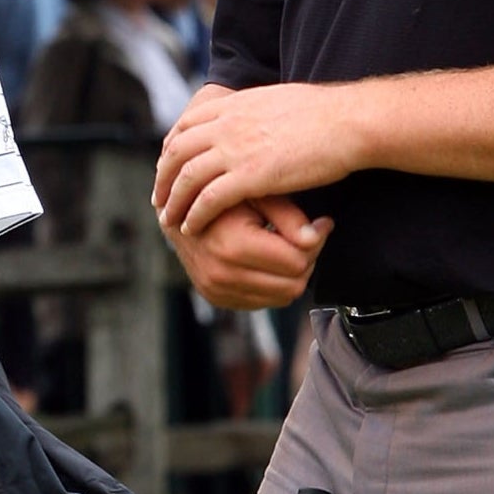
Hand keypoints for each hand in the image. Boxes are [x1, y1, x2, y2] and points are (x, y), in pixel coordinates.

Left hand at [154, 83, 359, 236]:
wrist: (346, 121)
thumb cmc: (323, 114)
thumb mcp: (275, 101)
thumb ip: (253, 111)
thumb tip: (251, 117)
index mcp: (233, 105)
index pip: (186, 125)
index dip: (172, 147)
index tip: (168, 166)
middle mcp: (227, 124)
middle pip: (178, 151)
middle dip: (164, 176)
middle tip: (159, 196)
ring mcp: (235, 149)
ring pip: (187, 177)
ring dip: (173, 200)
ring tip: (167, 218)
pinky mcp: (250, 175)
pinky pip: (209, 199)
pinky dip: (195, 214)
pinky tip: (192, 227)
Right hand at [161, 196, 331, 309]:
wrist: (173, 207)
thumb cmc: (219, 192)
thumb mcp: (254, 192)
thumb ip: (288, 216)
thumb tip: (318, 235)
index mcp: (232, 246)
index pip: (297, 262)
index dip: (315, 241)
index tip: (320, 223)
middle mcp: (222, 274)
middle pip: (293, 284)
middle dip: (306, 259)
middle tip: (305, 234)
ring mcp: (217, 290)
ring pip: (282, 297)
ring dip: (291, 273)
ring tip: (286, 244)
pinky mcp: (217, 298)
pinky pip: (263, 301)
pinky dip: (273, 282)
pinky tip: (267, 258)